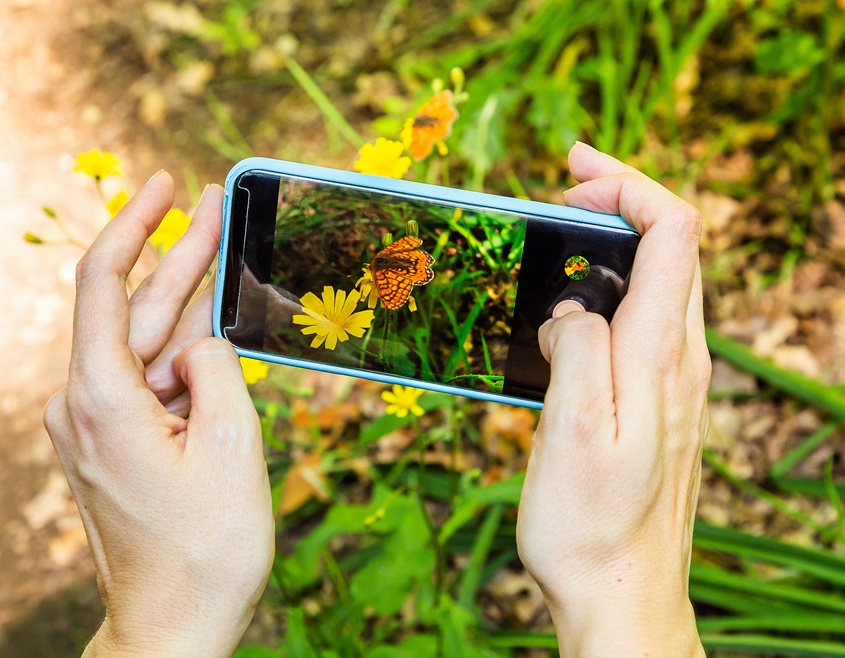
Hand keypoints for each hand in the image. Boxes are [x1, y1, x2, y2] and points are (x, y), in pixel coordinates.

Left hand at [44, 173, 273, 656]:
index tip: (164, 185)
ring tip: (222, 249)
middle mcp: (85, 406)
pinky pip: (150, 380)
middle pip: (132, 308)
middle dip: (177, 254)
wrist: (174, 623)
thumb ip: (217, 369)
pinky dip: (183, 352)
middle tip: (214, 203)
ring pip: (144, 344)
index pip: (103, 283)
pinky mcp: (114, 442)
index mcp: (103, 400)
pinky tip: (213, 325)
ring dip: (185, 302)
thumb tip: (201, 341)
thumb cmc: (206, 546)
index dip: (135, 224)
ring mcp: (96, 425)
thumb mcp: (232, 444)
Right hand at [517, 144, 709, 656]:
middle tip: (559, 196)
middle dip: (620, 202)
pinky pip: (642, 324)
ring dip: (613, 246)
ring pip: (658, 283)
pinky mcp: (657, 406)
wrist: (621, 593)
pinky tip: (568, 312)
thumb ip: (578, 349)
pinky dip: (608, 291)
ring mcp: (673, 384)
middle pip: (672, 246)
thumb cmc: (590, 523)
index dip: (628, 184)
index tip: (572, 172)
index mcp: (661, 354)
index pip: (672, 231)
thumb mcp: (573, 429)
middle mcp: (680, 361)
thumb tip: (571, 310)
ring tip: (557, 242)